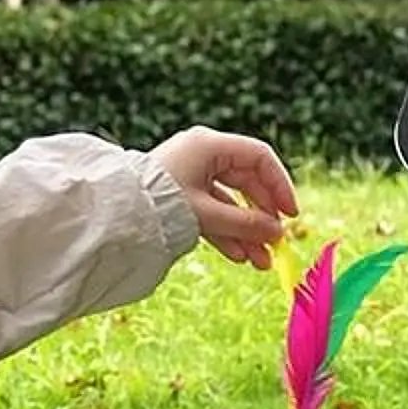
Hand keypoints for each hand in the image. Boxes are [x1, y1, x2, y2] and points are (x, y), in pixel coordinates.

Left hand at [151, 126, 297, 270]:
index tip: (290, 214)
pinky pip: (214, 213)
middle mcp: (203, 155)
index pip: (259, 157)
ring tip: (260, 263)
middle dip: (263, 217)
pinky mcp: (184, 196)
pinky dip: (227, 233)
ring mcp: (193, 176)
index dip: (279, 185)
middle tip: (276, 244)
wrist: (117, 217)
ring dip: (247, 232)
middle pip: (248, 182)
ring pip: (232, 203)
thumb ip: (246, 224)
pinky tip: (240, 257)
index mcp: (209, 146)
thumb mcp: (208, 215)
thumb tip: (277, 234)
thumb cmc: (160, 205)